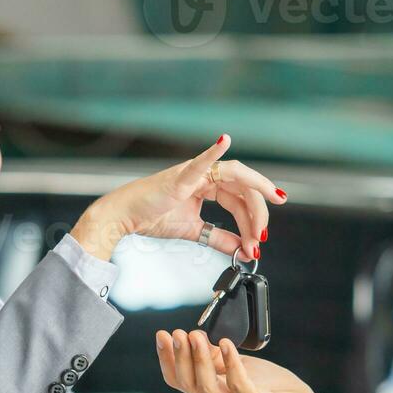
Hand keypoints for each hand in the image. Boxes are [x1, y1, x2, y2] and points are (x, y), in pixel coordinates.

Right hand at [70, 134, 284, 260]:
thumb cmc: (152, 217)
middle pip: (243, 188)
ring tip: (267, 207)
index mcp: (208, 186)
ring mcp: (193, 173)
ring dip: (254, 193)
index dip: (253, 219)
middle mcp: (204, 175)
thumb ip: (219, 239)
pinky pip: (200, 163)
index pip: (239, 199)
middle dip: (258, 212)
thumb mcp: (194, 231)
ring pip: (234, 176)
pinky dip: (213, 152)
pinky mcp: (180, 177)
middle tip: (261, 236)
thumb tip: (242, 251)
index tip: (259, 240)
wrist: (124, 217)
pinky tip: (224, 141)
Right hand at [154, 329, 329, 392]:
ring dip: (200, 360)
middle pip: (189, 385)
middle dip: (180, 357)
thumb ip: (218, 359)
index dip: (167, 360)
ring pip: (208, 388)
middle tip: (178, 333)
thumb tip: (196, 339)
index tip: (161, 335)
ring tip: (196, 336)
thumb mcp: (240, 368)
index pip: (179, 382)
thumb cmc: (273, 390)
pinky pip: (240, 388)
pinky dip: (231, 365)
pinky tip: (226, 345)